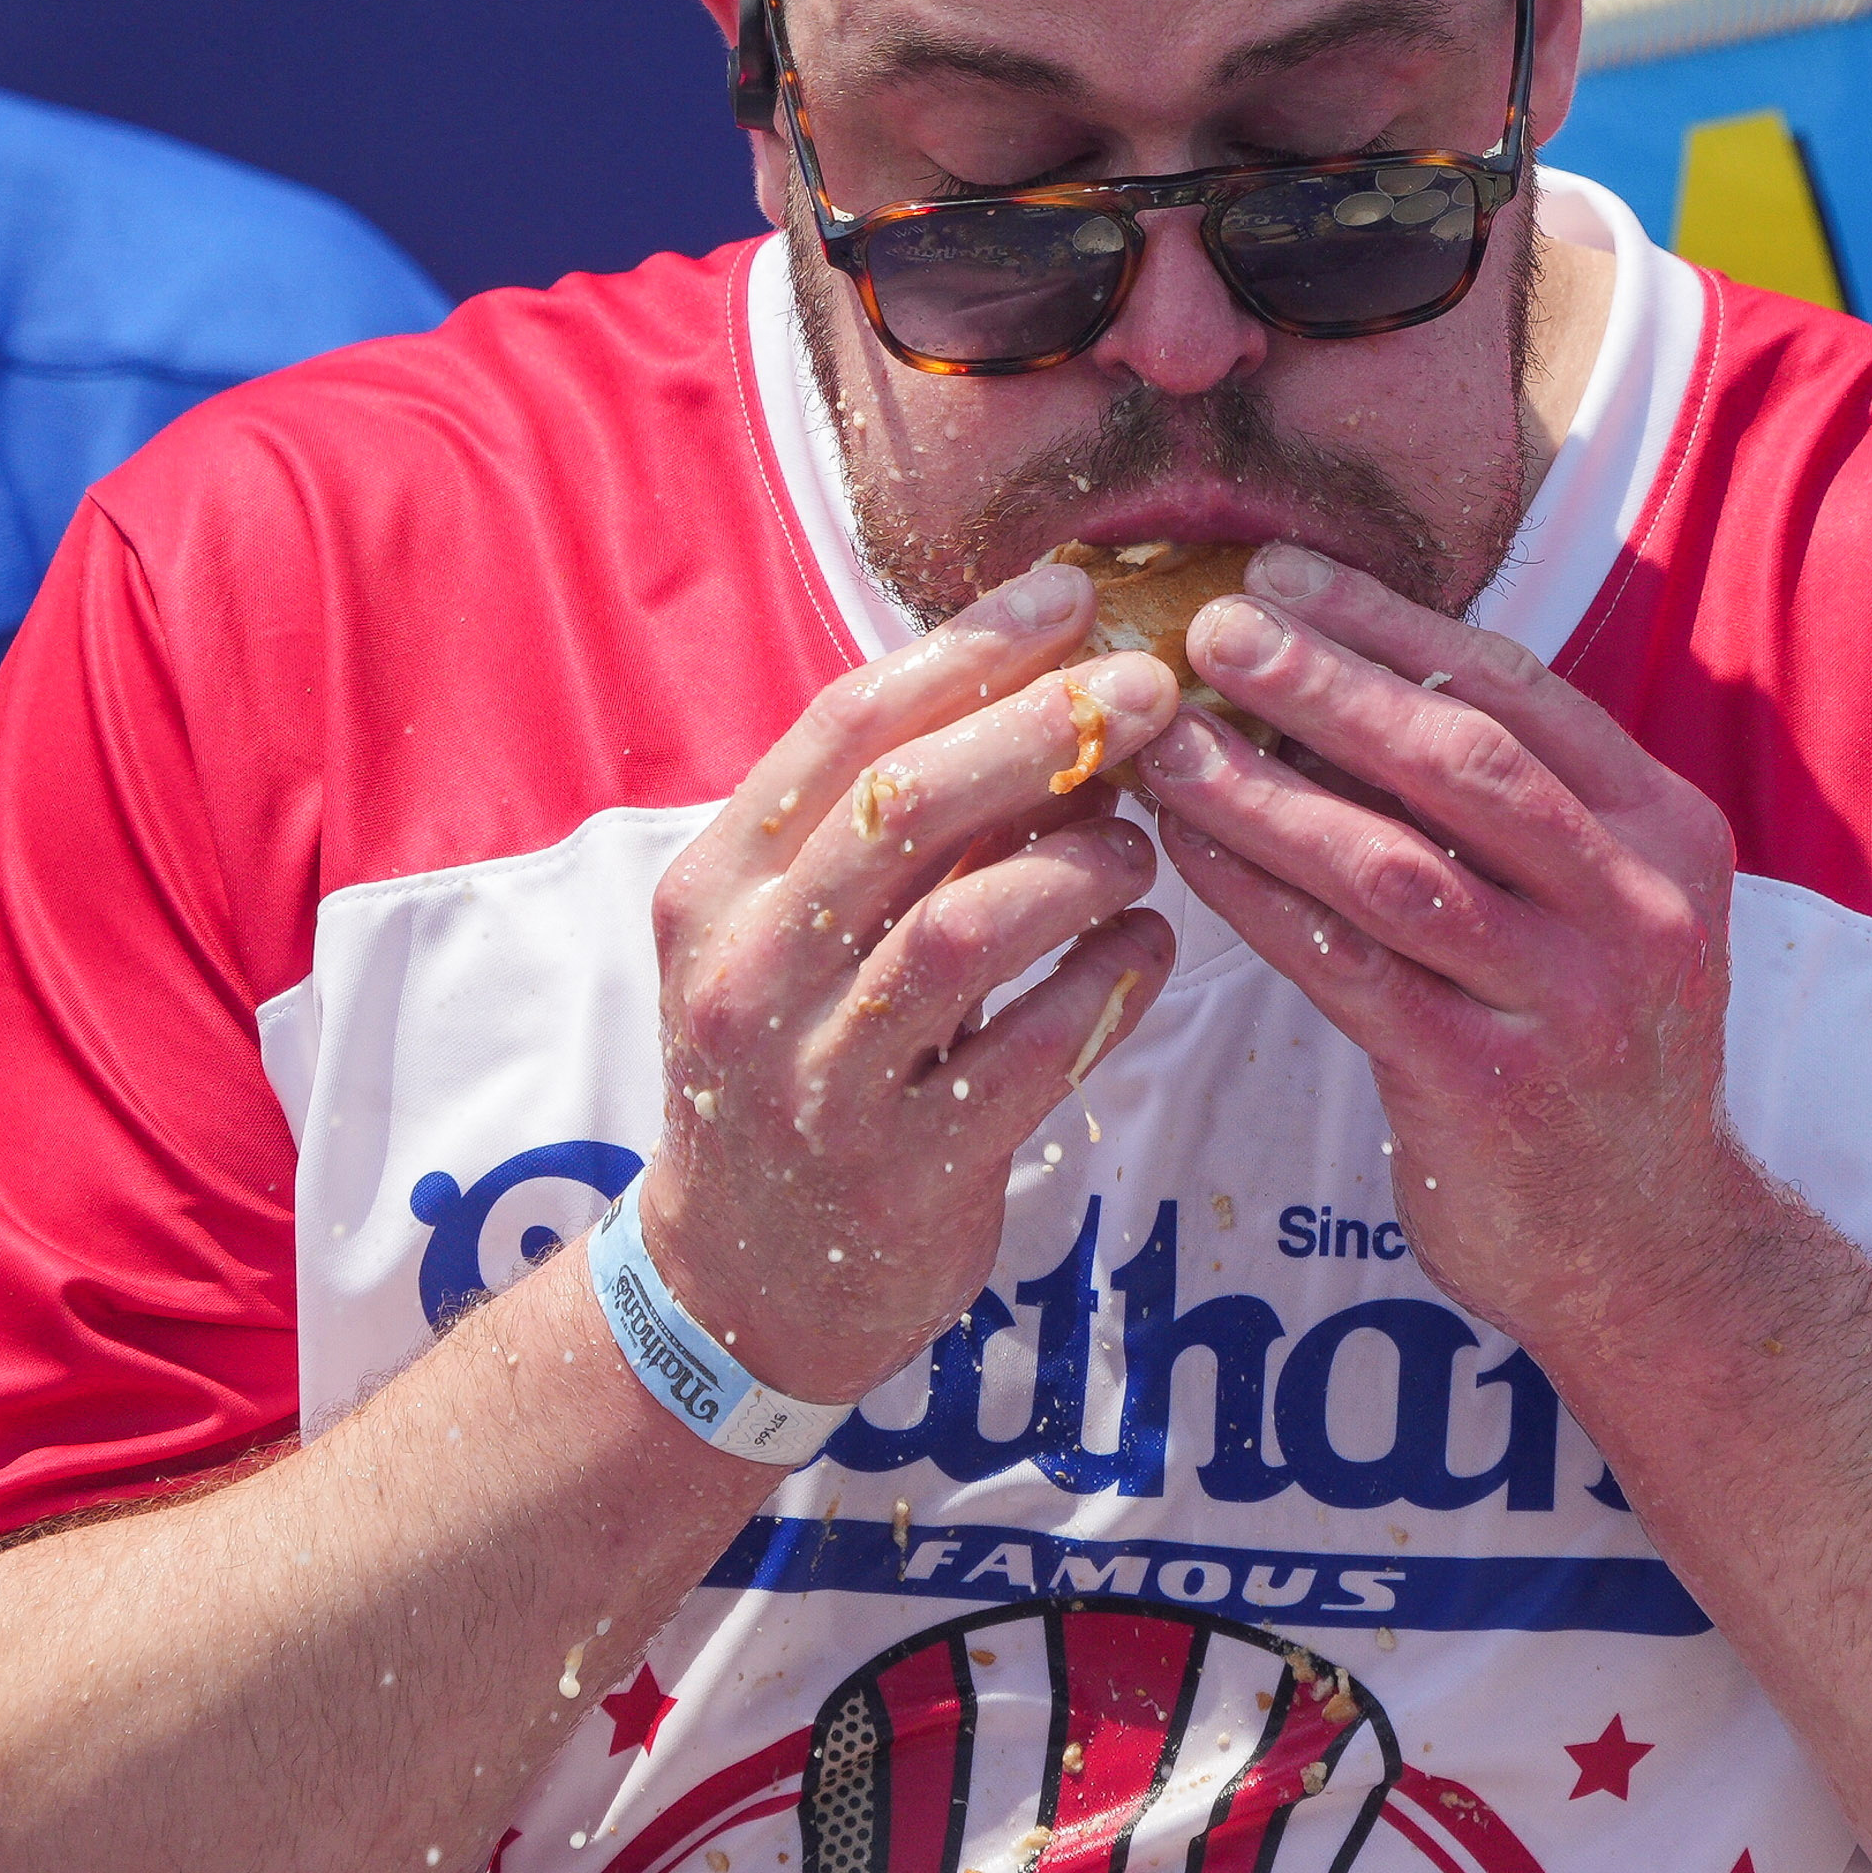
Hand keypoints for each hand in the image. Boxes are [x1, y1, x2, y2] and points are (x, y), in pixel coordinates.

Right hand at [637, 556, 1181, 1394]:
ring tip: (1139, 847)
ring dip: (1078, 864)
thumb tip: (1048, 685)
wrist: (744, 1279)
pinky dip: (1108, 985)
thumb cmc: (797, 1065)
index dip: (969, 648)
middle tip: (1154, 690)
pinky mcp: (902, 1172)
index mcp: (717, 884)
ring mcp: (819, 1078)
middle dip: (1045, 729)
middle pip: (905, 808)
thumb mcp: (797, 933)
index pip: (845, 728)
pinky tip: (1152, 952)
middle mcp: (750, 972)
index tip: (1073, 593)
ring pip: (964, 929)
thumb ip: (895, 826)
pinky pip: (1028, 1055)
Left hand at [1128, 545, 1754, 1354]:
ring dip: (1265, 792)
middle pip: (1460, 761)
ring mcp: (1570, 1000)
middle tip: (1210, 629)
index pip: (1519, 691)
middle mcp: (1636, 905)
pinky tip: (1187, 854)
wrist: (1655, 1253)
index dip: (1391, 624)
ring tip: (1166, 741)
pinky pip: (1348, 970)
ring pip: (1392, 864)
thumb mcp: (1607, 909)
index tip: (1279, 574)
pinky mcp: (1489, 1086)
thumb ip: (1516, 809)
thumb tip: (1334, 682)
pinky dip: (1259, 901)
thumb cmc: (1594, 1053)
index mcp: (1669, 831)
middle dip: (1325, 681)